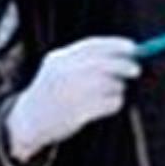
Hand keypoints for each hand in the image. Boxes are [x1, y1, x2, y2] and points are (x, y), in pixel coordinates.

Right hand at [6, 36, 139, 161]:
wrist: (28, 120)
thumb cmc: (52, 92)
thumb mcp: (60, 68)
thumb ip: (86, 59)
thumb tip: (126, 51)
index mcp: (60, 59)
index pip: (93, 46)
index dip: (116, 45)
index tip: (133, 46)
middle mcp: (64, 74)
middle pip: (103, 65)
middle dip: (124, 65)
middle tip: (136, 69)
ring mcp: (71, 94)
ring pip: (110, 84)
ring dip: (118, 87)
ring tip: (114, 91)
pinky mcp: (79, 113)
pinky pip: (110, 103)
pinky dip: (115, 102)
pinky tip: (109, 104)